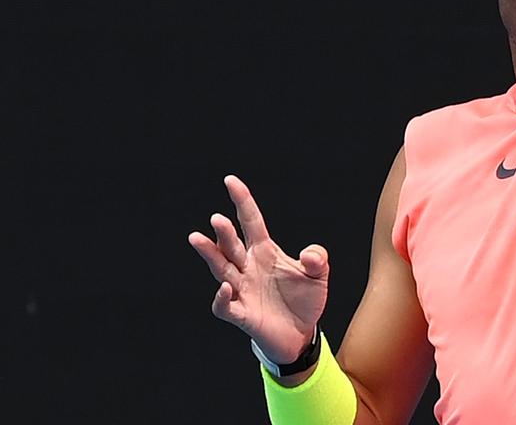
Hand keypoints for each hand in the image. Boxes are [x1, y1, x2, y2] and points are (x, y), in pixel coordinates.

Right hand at [188, 175, 329, 364]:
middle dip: (224, 232)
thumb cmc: (304, 300)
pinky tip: (225, 287)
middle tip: (217, 219)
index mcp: (264, 252)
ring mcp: (242, 290)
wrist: (301, 334)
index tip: (230, 180)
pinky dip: (221, 297)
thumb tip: (308, 255)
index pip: (250, 221)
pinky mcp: (242, 314)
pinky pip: (225, 304)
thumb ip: (317, 259)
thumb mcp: (318, 275)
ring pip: (220, 269)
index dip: (241, 200)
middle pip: (232, 245)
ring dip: (210, 254)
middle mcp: (248, 267)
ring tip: (197, 238)